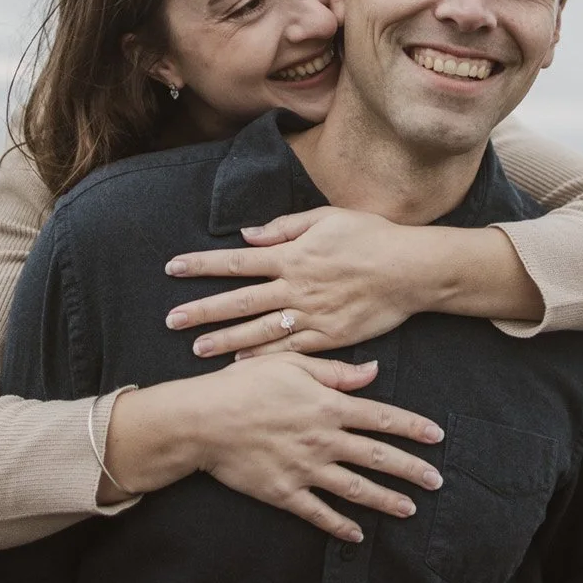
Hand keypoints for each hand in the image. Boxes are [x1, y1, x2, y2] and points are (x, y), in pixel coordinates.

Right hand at [143, 353, 444, 541]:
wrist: (203, 420)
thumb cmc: (243, 384)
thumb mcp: (291, 364)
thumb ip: (335, 371)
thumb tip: (373, 371)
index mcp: (328, 406)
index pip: (382, 417)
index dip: (413, 428)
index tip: (437, 437)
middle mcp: (323, 440)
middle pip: (378, 457)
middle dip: (412, 469)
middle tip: (437, 480)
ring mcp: (305, 469)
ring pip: (356, 489)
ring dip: (386, 501)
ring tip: (410, 509)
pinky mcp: (285, 492)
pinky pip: (319, 513)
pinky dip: (340, 526)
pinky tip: (356, 534)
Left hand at [163, 207, 426, 357]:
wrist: (411, 270)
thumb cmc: (371, 236)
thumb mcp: (326, 218)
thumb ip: (284, 227)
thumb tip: (248, 235)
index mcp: (292, 256)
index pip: (236, 261)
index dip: (202, 265)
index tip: (173, 268)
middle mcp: (296, 287)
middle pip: (239, 302)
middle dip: (202, 310)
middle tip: (171, 320)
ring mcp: (311, 316)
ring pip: (259, 331)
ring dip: (224, 340)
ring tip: (196, 349)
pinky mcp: (329, 338)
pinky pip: (289, 351)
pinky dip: (264, 357)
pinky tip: (240, 363)